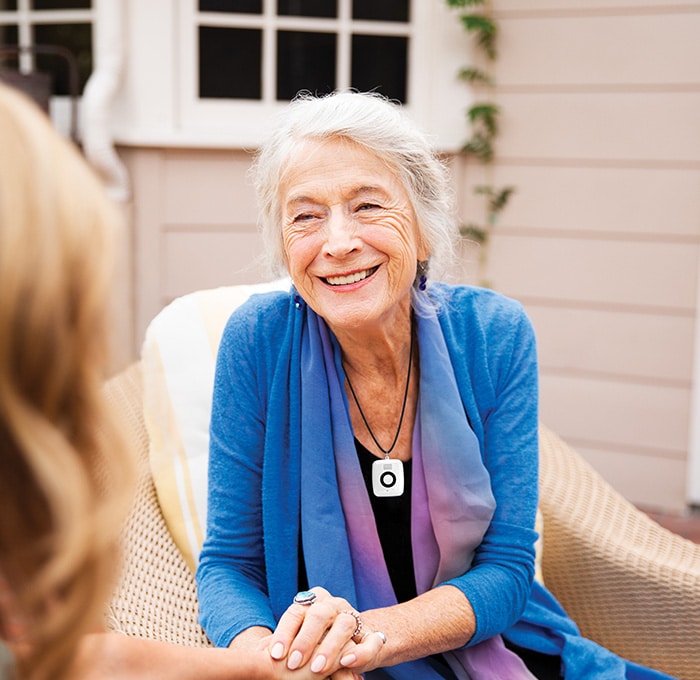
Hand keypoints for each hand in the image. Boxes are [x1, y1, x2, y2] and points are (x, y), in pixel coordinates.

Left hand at [269, 587, 383, 676]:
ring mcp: (355, 617)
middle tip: (293, 665)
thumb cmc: (317, 643)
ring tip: (317, 669)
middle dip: (305, 640)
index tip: (274, 655)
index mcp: (314, 601)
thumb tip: (255, 657)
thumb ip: (285, 644)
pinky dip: (359, 652)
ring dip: (329, 648)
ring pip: (344, 626)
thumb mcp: (300, 640)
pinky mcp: (373, 634)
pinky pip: (370, 641)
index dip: (284, 632)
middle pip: (319, 615)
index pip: (296, 612)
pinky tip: (347, 662)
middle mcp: (334, 604)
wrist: (356, 643)